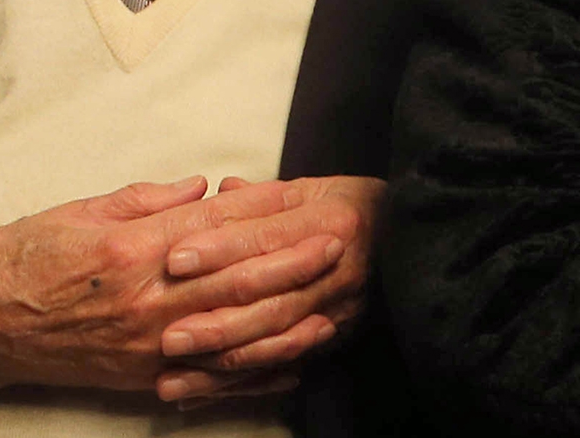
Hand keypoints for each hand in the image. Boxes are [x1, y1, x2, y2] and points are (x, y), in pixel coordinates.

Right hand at [0, 177, 343, 394]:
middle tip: (338, 244)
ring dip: (285, 322)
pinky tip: (288, 367)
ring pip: (231, 334)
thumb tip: (204, 186)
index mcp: (132, 249)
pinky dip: (251, 376)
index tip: (302, 195)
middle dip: (292, 262)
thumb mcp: (81, 208)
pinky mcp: (139, 378)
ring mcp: (144, 345)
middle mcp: (144, 300)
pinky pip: (207, 379)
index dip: (263, 209)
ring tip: (331, 308)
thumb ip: (148, 197)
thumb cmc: (20, 258)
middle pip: (235, 278)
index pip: (214, 225)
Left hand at [151, 175, 383, 402]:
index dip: (220, 248)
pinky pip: (287, 363)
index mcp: (333, 220)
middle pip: (272, 298)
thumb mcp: (312, 187)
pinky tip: (204, 392)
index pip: (268, 237)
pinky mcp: (339, 335)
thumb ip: (261, 195)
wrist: (412, 236)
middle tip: (168, 334)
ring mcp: (343, 307)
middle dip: (216, 320)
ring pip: (278, 338)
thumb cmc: (351, 206)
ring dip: (225, 359)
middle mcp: (341, 268)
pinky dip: (243, 381)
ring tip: (176, 373)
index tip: (174, 259)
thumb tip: (216, 191)